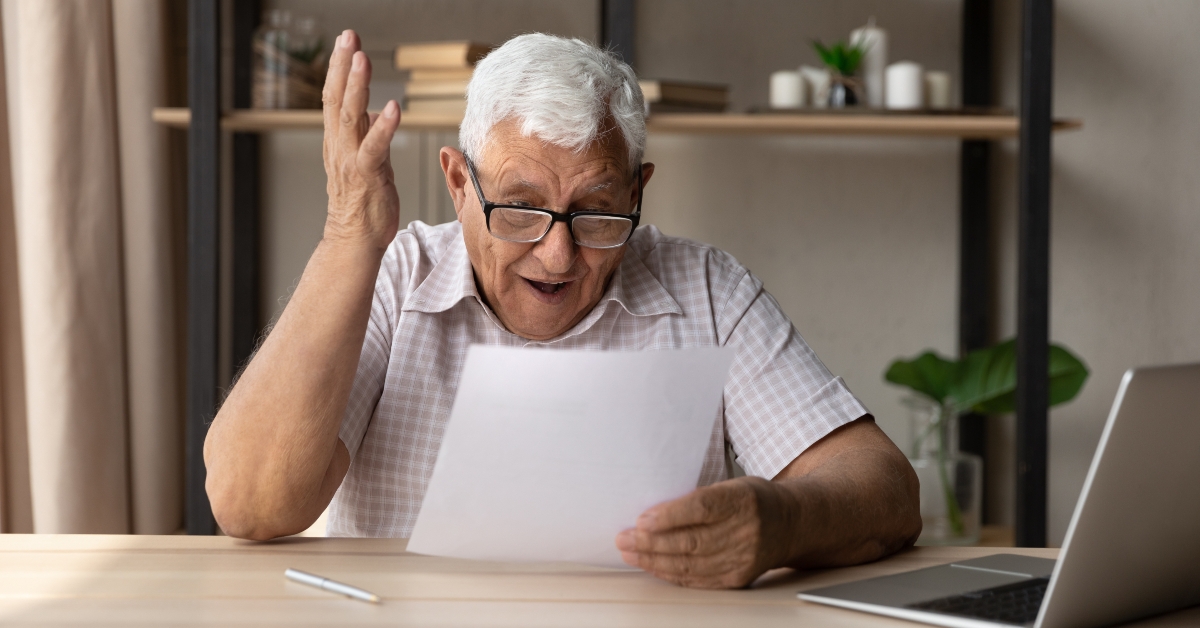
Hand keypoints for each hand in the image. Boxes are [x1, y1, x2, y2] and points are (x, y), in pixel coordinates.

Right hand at [321, 30, 401, 250]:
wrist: (354, 240)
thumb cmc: (362, 204)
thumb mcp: (366, 162)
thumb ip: (368, 136)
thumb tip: (375, 113)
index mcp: (338, 142)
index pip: (334, 98)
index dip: (338, 69)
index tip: (345, 42)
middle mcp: (340, 146)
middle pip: (337, 99)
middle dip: (342, 66)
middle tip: (348, 37)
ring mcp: (351, 160)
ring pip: (351, 117)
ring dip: (357, 87)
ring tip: (362, 59)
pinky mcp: (367, 175)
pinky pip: (374, 147)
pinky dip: (383, 126)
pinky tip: (392, 107)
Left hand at [615, 476, 789, 588]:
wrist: (790, 525)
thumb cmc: (753, 500)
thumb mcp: (732, 485)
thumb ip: (699, 498)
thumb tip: (654, 513)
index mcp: (742, 499)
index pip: (701, 509)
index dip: (669, 516)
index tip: (642, 520)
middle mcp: (746, 530)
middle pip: (691, 540)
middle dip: (651, 542)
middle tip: (624, 538)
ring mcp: (743, 557)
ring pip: (690, 564)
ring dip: (654, 560)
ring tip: (630, 552)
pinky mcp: (738, 577)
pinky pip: (698, 579)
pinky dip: (671, 573)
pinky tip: (653, 566)